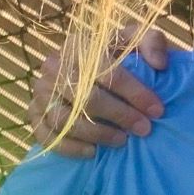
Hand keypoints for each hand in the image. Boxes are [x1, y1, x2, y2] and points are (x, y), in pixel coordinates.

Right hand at [26, 27, 172, 157]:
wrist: (94, 76)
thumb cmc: (119, 59)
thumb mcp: (137, 43)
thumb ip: (152, 42)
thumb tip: (159, 64)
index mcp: (79, 46)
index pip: (107, 72)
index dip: (134, 92)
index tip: (157, 109)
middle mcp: (54, 67)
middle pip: (86, 97)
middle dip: (120, 115)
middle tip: (144, 129)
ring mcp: (40, 92)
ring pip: (65, 119)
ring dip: (97, 134)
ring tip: (122, 140)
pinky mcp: (34, 114)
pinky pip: (47, 136)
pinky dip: (70, 147)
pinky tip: (93, 152)